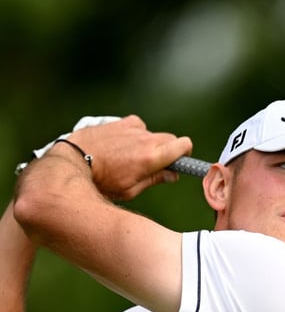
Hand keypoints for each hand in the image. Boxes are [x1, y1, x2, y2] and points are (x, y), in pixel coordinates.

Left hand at [49, 116, 192, 201]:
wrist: (73, 162)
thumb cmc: (101, 180)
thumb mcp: (130, 189)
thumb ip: (155, 180)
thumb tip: (171, 175)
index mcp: (152, 158)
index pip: (184, 145)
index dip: (185, 152)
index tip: (179, 160)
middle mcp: (145, 139)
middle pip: (171, 139)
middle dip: (167, 150)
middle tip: (154, 163)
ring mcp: (132, 129)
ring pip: (153, 133)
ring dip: (149, 143)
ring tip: (132, 155)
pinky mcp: (120, 122)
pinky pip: (137, 125)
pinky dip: (135, 132)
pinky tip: (124, 142)